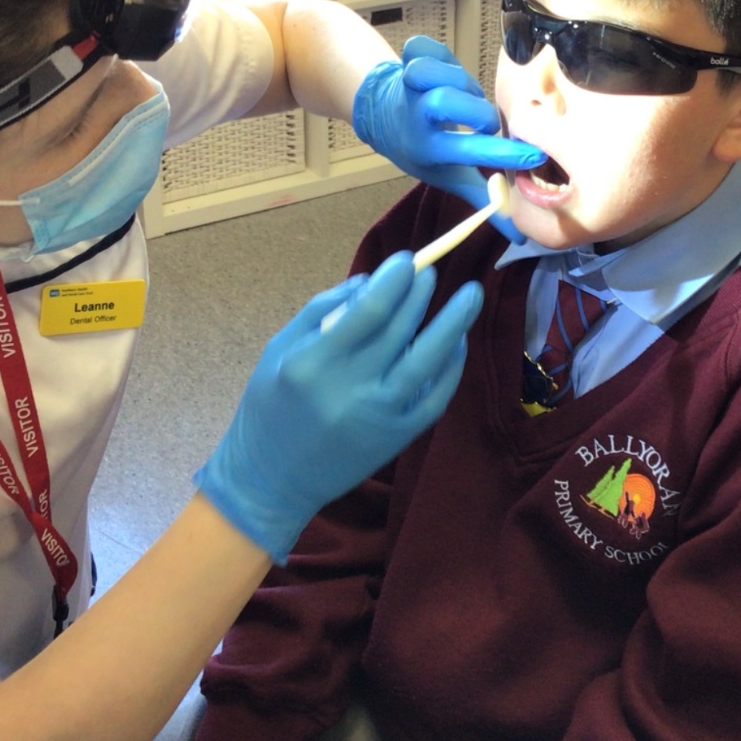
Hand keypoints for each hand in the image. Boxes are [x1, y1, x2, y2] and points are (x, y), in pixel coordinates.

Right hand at [194, 251, 482, 561]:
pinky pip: (435, 397)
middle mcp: (350, 388)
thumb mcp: (278, 349)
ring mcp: (379, 416)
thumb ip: (321, 310)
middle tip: (432, 270)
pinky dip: (451, 367)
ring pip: (428, 361)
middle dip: (421, 293)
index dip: (395, 279)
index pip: (369, 310)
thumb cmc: (268, 407)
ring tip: (471, 294)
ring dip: (454, 324)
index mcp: (313, 362)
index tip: (406, 260)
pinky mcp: (398, 438)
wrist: (271, 480)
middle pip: (401, 329)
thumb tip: (370, 281)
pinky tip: (457, 342)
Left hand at [353, 36, 544, 239]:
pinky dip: (435, 52)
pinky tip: (444, 66)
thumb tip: (518, 236)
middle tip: (484, 120)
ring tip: (464, 91)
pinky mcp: (405, 62)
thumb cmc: (424, 149)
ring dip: (456, 78)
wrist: (380, 116)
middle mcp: (417, 118)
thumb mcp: (448, 176)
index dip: (503, 154)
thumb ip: (482, 200)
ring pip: (429, 72)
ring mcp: (409, 88)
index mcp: (430, 149)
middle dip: (475, 109)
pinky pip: (420, 49)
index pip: (469, 153)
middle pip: (444, 103)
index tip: (534, 155)